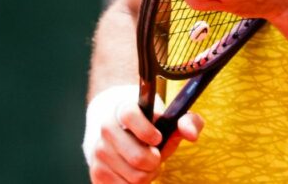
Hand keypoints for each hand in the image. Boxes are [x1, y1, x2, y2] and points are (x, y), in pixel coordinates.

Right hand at [87, 89, 202, 182]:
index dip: (147, 130)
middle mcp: (107, 129)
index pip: (130, 116)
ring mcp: (99, 152)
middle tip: (156, 157)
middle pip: (137, 157)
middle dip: (155, 162)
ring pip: (133, 176)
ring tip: (146, 165)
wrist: (125, 137)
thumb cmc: (153, 129)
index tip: (158, 138)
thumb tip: (191, 134)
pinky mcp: (96, 173)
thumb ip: (188, 122)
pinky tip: (134, 174)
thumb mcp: (171, 121)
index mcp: (124, 110)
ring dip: (147, 175)